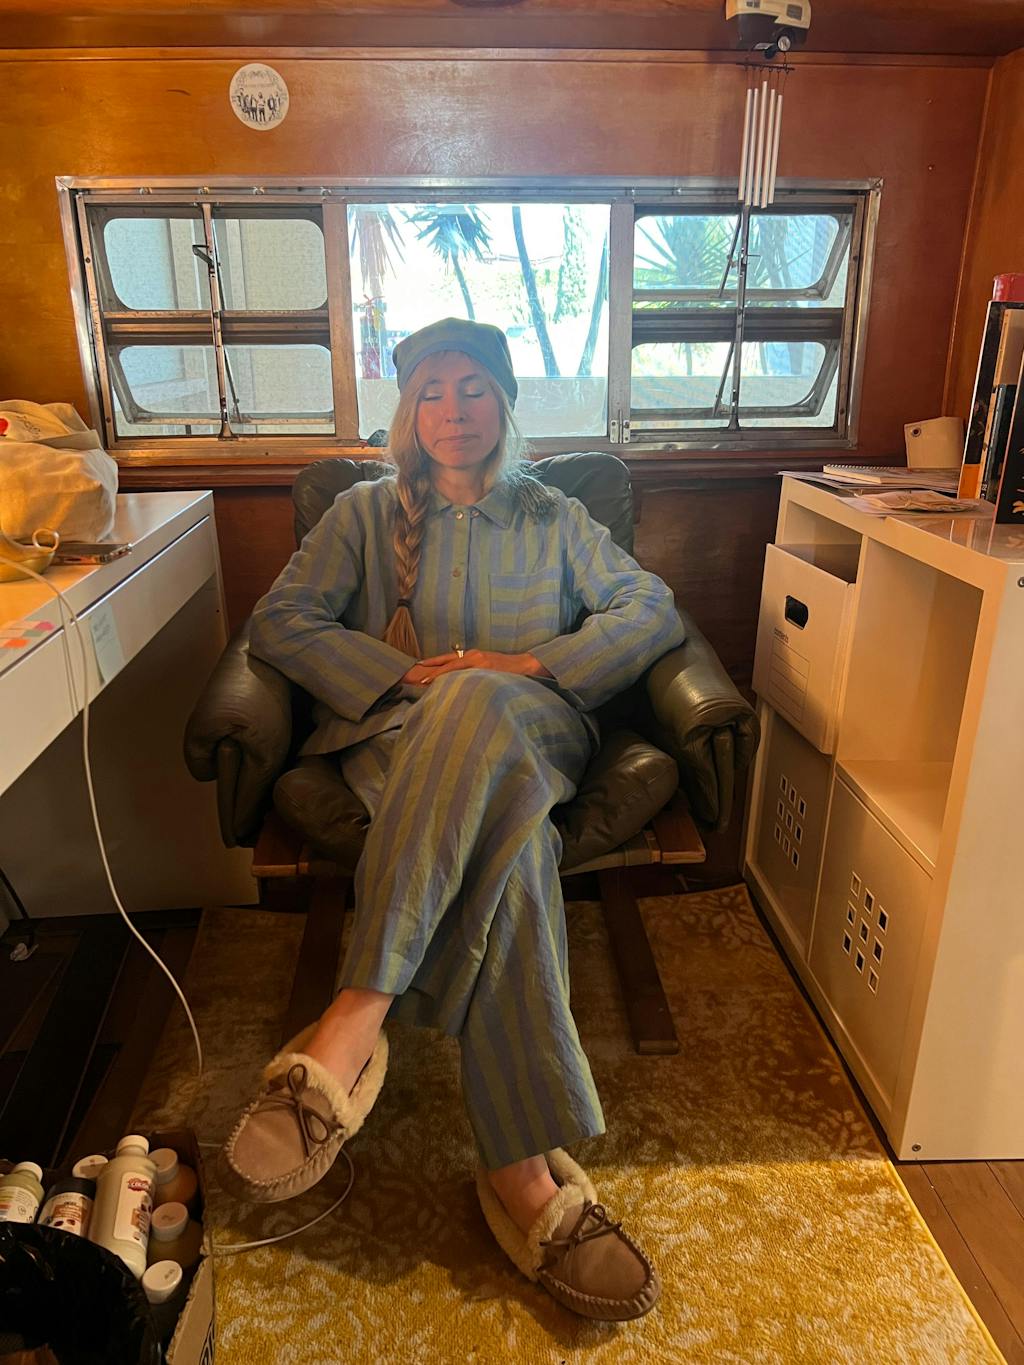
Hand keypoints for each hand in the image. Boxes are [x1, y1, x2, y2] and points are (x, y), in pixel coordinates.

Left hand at [400, 650, 552, 685]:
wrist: (526, 667)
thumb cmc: (507, 671)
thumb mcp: (488, 668)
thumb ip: (474, 671)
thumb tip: (459, 681)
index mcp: (473, 656)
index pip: (448, 659)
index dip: (432, 663)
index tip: (418, 668)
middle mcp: (473, 656)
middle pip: (446, 662)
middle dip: (430, 669)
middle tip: (414, 676)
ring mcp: (479, 662)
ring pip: (453, 667)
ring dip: (437, 675)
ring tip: (423, 682)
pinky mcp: (485, 668)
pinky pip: (465, 675)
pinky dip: (454, 679)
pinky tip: (444, 686)